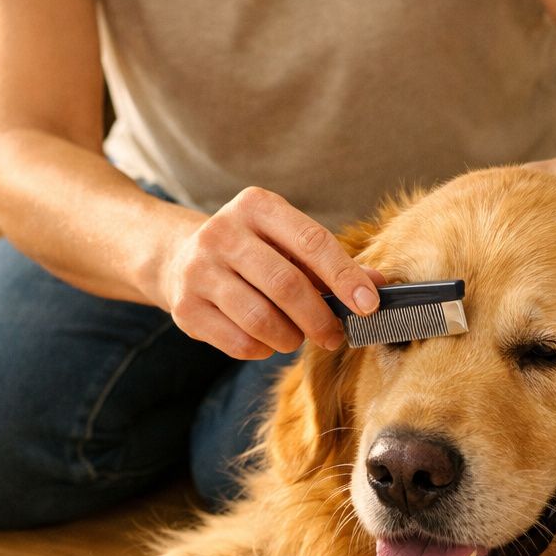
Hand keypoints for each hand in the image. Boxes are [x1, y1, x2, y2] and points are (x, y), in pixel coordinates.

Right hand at [155, 187, 381, 359]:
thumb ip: (330, 262)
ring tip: (295, 337)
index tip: (369, 306)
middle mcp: (222, 233)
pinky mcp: (185, 308)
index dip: (344, 277)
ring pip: (261, 319)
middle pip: (286, 285)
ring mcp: (198, 271)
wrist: (176, 257)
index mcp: (256, 207)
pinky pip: (239, 342)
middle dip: (319, 318)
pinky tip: (265, 340)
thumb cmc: (250, 251)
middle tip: (334, 336)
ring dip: (290, 338)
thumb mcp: (286, 242)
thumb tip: (378, 286)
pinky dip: (262, 349)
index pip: (312, 241)